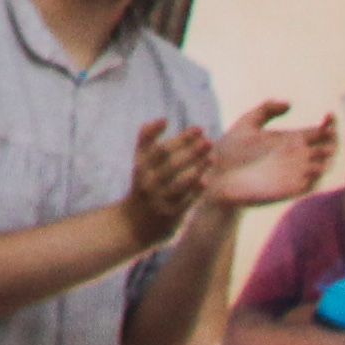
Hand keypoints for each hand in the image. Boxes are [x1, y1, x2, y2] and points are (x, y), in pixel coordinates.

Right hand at [125, 119, 220, 237]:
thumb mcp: (139, 163)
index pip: (161, 149)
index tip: (199, 129)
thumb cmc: (142, 186)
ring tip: (212, 157)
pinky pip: (185, 201)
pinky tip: (207, 180)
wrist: (133, 225)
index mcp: (141, 167)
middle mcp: (148, 183)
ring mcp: (159, 200)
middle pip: (171, 164)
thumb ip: (146, 139)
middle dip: (191, 151)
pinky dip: (196, 191)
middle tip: (209, 141)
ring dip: (197, 169)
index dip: (181, 139)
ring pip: (180, 182)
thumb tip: (163, 119)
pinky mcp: (169, 216)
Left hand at [200, 103, 333, 208]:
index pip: (319, 132)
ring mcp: (294, 174)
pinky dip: (316, 177)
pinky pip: (309, 185)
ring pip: (323, 167)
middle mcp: (296, 157)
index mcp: (290, 140)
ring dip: (328, 159)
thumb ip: (266, 109)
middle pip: (327, 149)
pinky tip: (314, 167)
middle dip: (333, 141)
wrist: (216, 174)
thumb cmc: (230, 148)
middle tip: (329, 131)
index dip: (329, 124)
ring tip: (326, 149)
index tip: (329, 114)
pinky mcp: (288, 190)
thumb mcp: (248, 123)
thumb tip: (290, 104)